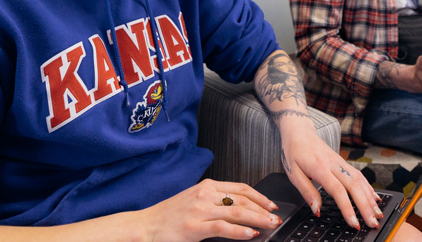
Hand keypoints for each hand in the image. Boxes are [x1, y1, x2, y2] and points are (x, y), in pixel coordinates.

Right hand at [139, 179, 280, 241]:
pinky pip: (223, 227)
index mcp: (206, 186)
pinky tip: (250, 234)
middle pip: (242, 200)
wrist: (145, 226)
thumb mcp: (194, 202)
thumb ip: (215, 202)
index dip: (260, 196)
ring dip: (257, 220)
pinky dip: (240, 231)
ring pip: (237, 212)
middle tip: (275, 218)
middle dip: (263, 210)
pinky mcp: (195, 226)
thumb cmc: (168, 217)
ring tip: (269, 226)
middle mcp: (205, 194)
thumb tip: (240, 210)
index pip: (241, 188)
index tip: (271, 205)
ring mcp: (200, 209)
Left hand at [277, 115, 382, 230]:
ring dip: (371, 199)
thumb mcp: (293, 173)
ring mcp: (341, 162)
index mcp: (320, 168)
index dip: (348, 208)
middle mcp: (334, 165)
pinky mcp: (343, 162)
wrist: (299, 131)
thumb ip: (307, 192)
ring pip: (360, 181)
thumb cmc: (294, 151)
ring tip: (378, 214)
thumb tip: (317, 210)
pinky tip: (375, 198)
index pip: (338, 191)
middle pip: (355, 187)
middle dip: (366, 207)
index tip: (354, 223)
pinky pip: (360, 176)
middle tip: (373, 223)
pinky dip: (369, 188)